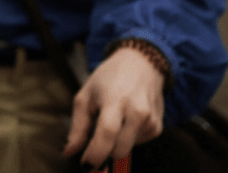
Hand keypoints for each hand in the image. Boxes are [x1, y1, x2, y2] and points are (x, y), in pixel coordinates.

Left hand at [64, 47, 165, 167]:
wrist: (141, 64)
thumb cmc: (109, 78)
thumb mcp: (86, 96)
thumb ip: (78, 126)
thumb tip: (69, 152)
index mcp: (115, 100)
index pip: (106, 134)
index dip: (95, 153)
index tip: (85, 163)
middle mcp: (136, 111)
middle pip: (119, 149)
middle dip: (104, 152)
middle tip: (94, 142)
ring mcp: (150, 120)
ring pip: (127, 149)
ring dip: (116, 142)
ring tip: (113, 119)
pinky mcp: (158, 127)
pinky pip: (137, 143)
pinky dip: (127, 137)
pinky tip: (126, 119)